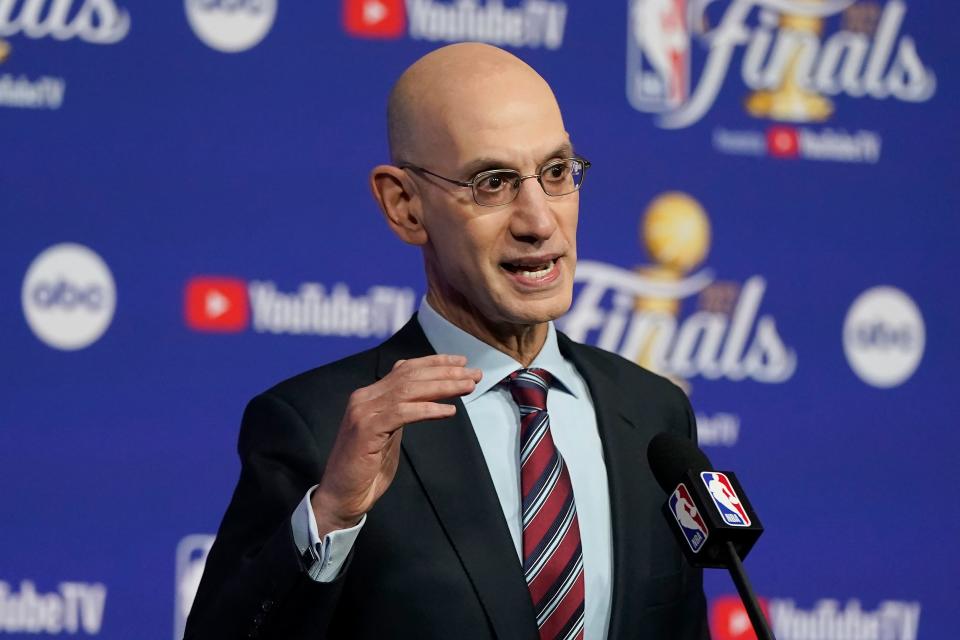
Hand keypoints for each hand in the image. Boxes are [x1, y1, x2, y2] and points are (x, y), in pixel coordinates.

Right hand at [311, 354, 481, 536]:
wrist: (341, 496)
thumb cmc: (366, 469)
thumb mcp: (388, 433)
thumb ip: (401, 413)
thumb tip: (426, 399)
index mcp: (370, 396)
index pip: (405, 369)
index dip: (434, 362)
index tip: (461, 361)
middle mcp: (364, 398)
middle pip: (410, 376)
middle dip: (445, 372)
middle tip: (474, 374)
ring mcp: (364, 412)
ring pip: (409, 390)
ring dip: (442, 386)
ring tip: (467, 386)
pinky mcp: (367, 430)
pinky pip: (403, 413)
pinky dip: (428, 409)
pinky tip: (449, 410)